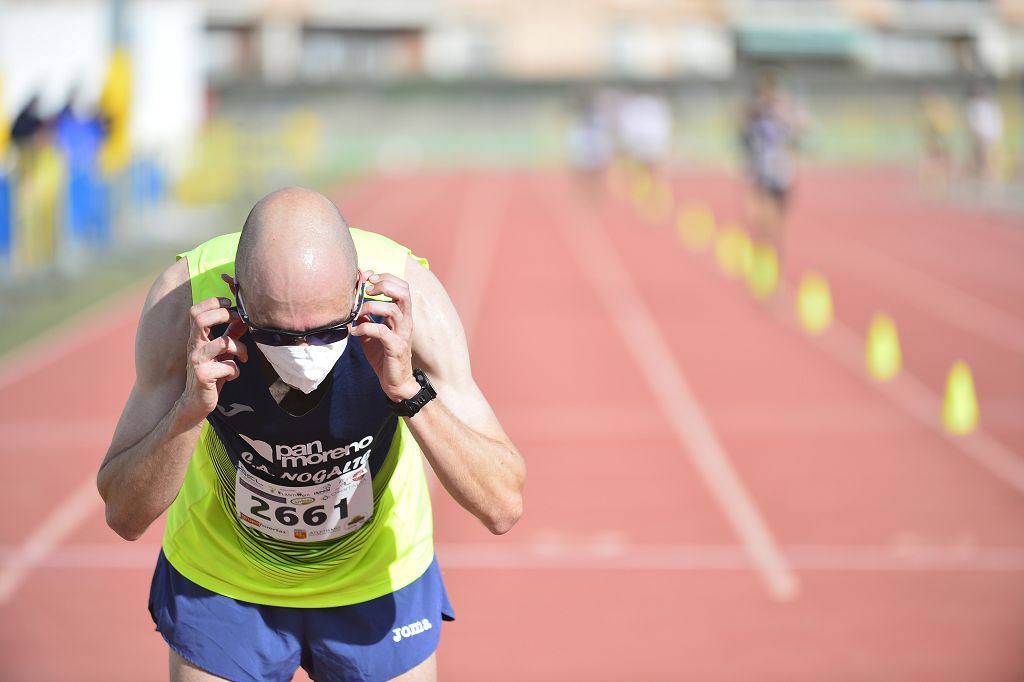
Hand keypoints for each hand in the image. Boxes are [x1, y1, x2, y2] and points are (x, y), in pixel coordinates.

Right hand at [180, 296, 248, 421]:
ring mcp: (197, 361)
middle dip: (224, 315)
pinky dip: (236, 370)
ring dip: (240, 348)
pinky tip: (233, 375)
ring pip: (223, 343)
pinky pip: (228, 366)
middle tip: (239, 323)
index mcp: (196, 338)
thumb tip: (244, 318)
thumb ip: (230, 334)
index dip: (213, 303)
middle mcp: (193, 347)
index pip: (196, 311)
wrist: (196, 402)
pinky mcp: (203, 376)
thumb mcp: (221, 352)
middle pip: (200, 319)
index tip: (230, 304)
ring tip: (243, 357)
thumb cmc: (211, 374)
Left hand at [349, 271, 418, 401]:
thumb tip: (352, 304)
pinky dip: (365, 328)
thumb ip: (366, 317)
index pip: (401, 286)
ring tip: (357, 311)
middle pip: (404, 291)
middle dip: (384, 284)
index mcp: (402, 314)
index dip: (385, 277)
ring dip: (372, 306)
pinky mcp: (396, 347)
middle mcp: (405, 321)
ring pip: (393, 309)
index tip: (367, 277)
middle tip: (367, 289)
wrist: (395, 383)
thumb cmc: (385, 356)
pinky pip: (381, 331)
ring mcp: (402, 333)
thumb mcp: (373, 333)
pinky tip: (353, 332)